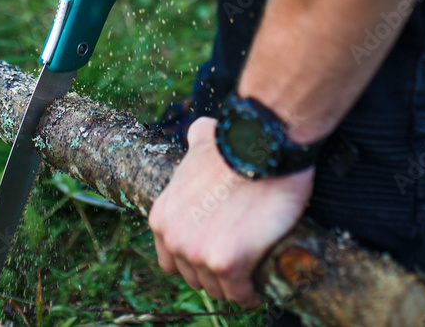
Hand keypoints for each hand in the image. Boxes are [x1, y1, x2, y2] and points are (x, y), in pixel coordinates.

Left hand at [148, 117, 314, 306]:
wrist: (262, 147)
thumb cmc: (239, 145)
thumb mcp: (204, 142)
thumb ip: (196, 141)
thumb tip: (201, 130)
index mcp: (162, 216)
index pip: (172, 257)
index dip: (196, 256)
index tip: (218, 250)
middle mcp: (172, 237)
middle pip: (194, 276)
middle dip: (215, 272)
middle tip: (240, 261)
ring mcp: (196, 252)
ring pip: (217, 288)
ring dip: (234, 285)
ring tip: (252, 272)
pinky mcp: (225, 263)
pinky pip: (239, 294)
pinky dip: (251, 292)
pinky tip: (260, 283)